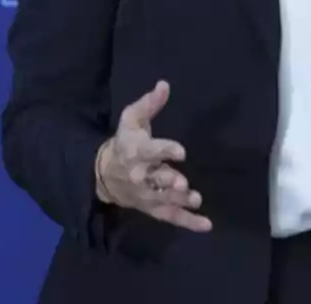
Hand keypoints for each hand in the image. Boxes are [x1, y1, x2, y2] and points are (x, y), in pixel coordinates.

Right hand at [95, 80, 211, 231]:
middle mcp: (141, 175)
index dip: (165, 150)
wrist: (103, 174)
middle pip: (155, 180)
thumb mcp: (131, 119)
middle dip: (168, 181)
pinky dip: (188, 222)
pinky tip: (207, 224)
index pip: (151, 150)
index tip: (181, 151)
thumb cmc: (124, 142)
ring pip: (163, 199)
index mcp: (136, 151)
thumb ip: (149, 104)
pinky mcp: (154, 208)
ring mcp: (147, 195)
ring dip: (179, 201)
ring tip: (196, 199)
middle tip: (182, 183)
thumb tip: (165, 85)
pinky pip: (171, 217)